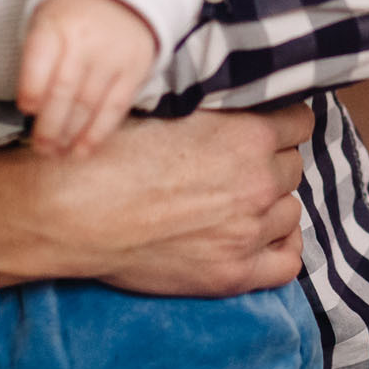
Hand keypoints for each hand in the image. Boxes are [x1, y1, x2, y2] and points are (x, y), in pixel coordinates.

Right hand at [0, 106, 309, 294]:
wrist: (69, 211)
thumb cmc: (107, 151)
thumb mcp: (165, 106)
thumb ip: (212, 105)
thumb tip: (230, 94)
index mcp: (246, 134)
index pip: (298, 121)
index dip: (279, 121)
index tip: (261, 125)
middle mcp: (257, 183)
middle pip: (292, 165)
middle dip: (271, 161)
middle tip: (237, 163)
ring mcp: (247, 232)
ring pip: (290, 210)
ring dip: (271, 202)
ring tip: (238, 200)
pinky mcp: (231, 274)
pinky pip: (286, 262)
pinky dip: (279, 246)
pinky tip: (259, 236)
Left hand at [18, 0, 155, 156]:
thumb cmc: (72, 18)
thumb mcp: (46, 21)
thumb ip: (37, 59)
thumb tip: (32, 108)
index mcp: (57, 24)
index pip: (40, 58)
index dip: (31, 88)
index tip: (26, 109)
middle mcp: (86, 40)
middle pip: (64, 89)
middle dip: (49, 125)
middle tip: (40, 147)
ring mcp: (113, 56)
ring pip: (89, 104)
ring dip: (70, 135)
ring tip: (57, 153)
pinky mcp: (134, 71)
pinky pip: (115, 109)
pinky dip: (97, 134)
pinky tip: (83, 150)